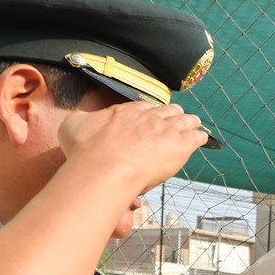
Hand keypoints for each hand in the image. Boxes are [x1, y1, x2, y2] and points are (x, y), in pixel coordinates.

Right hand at [57, 98, 207, 196]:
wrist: (104, 167)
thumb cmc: (86, 151)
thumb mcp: (72, 127)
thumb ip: (80, 121)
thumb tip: (79, 122)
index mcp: (125, 112)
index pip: (143, 107)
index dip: (150, 110)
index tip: (153, 112)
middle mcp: (148, 117)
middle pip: (166, 110)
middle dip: (172, 112)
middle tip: (177, 115)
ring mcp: (165, 130)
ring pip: (184, 120)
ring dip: (189, 121)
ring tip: (194, 123)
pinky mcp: (179, 146)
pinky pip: (195, 137)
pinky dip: (199, 136)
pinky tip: (202, 138)